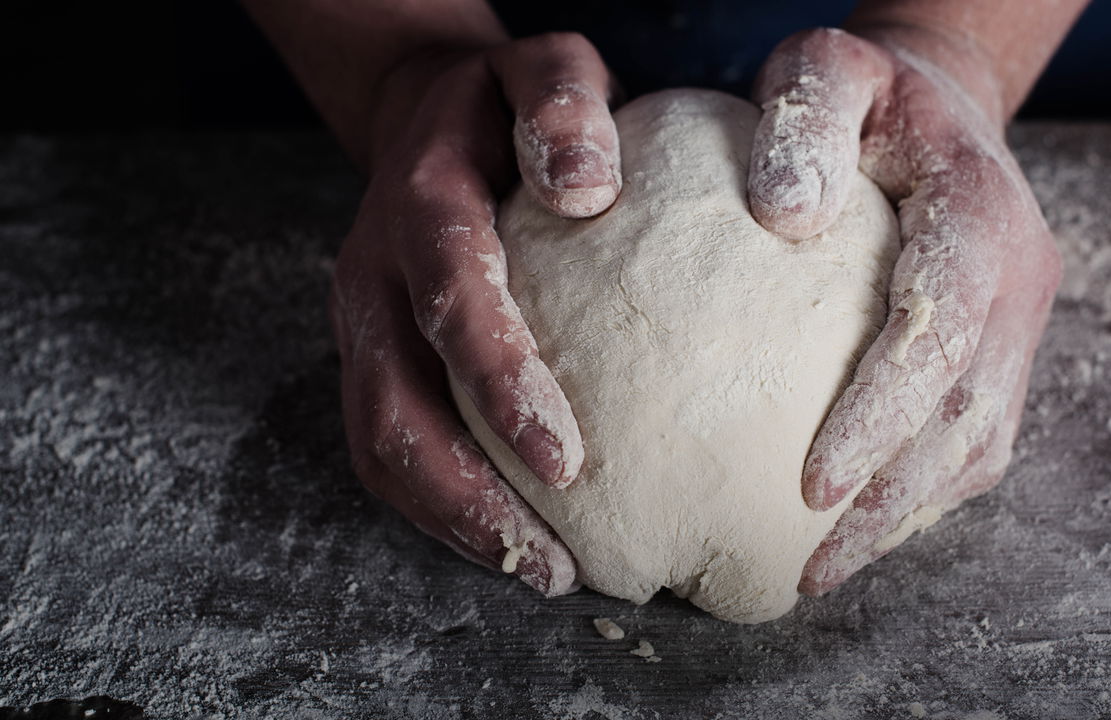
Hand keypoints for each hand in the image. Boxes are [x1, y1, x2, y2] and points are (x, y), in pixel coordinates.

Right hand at [329, 33, 621, 595]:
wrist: (424, 113)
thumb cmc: (505, 102)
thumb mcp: (544, 67)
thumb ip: (563, 103)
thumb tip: (586, 189)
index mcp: (420, 204)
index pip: (450, 301)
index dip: (499, 383)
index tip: (569, 461)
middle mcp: (373, 275)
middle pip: (390, 408)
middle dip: (466, 497)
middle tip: (556, 566)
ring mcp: (363, 324)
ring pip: (378, 445)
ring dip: (453, 522)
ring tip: (543, 574)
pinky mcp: (374, 357)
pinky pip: (390, 445)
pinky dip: (444, 506)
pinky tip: (513, 538)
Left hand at [746, 27, 1062, 594]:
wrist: (931, 105)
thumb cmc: (864, 94)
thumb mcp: (825, 71)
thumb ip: (805, 122)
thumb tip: (784, 215)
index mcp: (980, 211)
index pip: (941, 329)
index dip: (885, 413)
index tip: (813, 484)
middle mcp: (1018, 277)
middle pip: (968, 414)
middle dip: (891, 500)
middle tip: (811, 567)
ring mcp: (1019, 321)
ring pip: (981, 442)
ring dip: (907, 515)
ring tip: (824, 569)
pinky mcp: (1001, 349)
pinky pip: (977, 436)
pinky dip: (923, 491)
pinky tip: (860, 524)